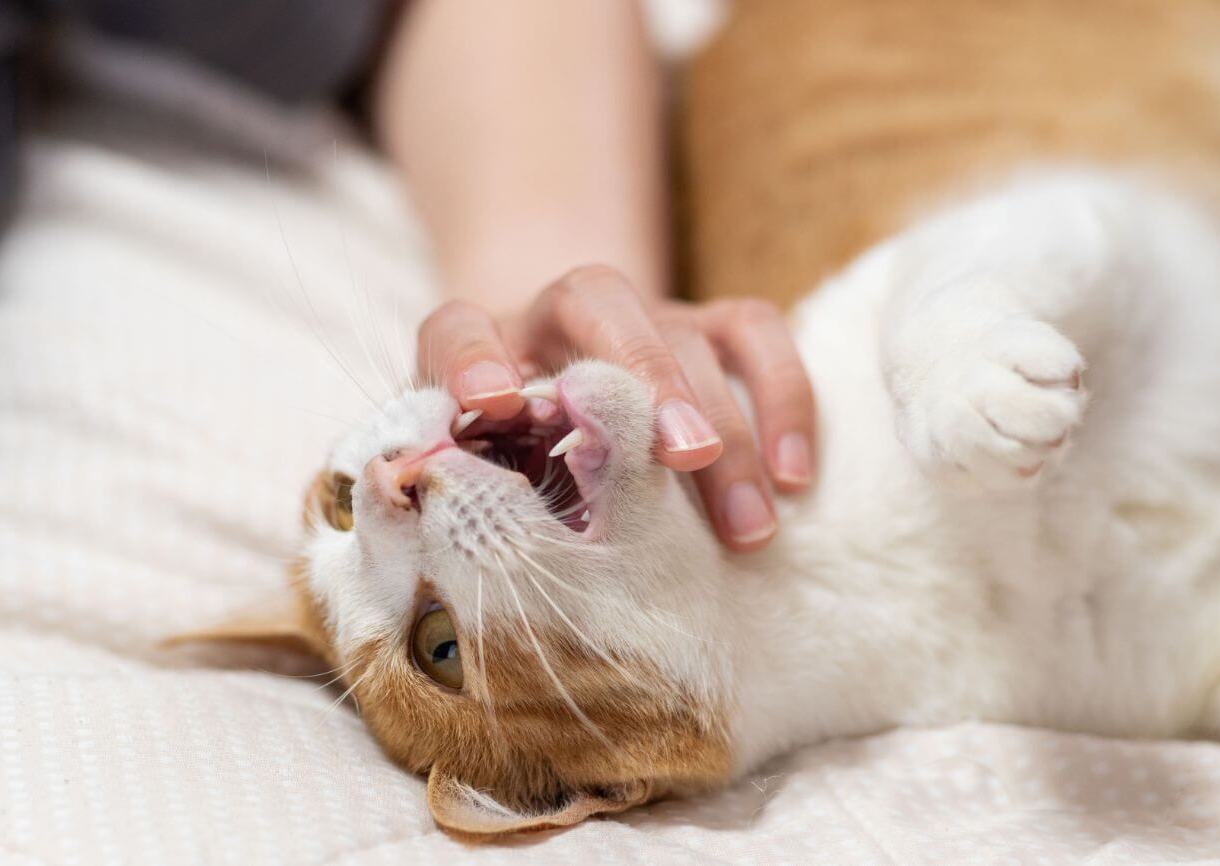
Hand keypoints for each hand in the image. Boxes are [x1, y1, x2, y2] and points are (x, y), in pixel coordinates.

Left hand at [418, 265, 814, 551]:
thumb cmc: (505, 446)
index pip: (458, 329)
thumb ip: (448, 479)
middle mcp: (561, 309)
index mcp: (481, 340)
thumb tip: (422, 507)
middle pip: (598, 304)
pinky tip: (797, 477)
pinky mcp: (709, 324)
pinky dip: (785, 395)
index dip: (471, 359)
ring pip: (688, 336)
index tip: (493, 404)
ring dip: (728, 430)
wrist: (554, 380)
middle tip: (685, 461)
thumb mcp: (466, 463)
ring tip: (750, 529)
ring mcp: (645, 312)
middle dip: (646, 378)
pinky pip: (757, 332)